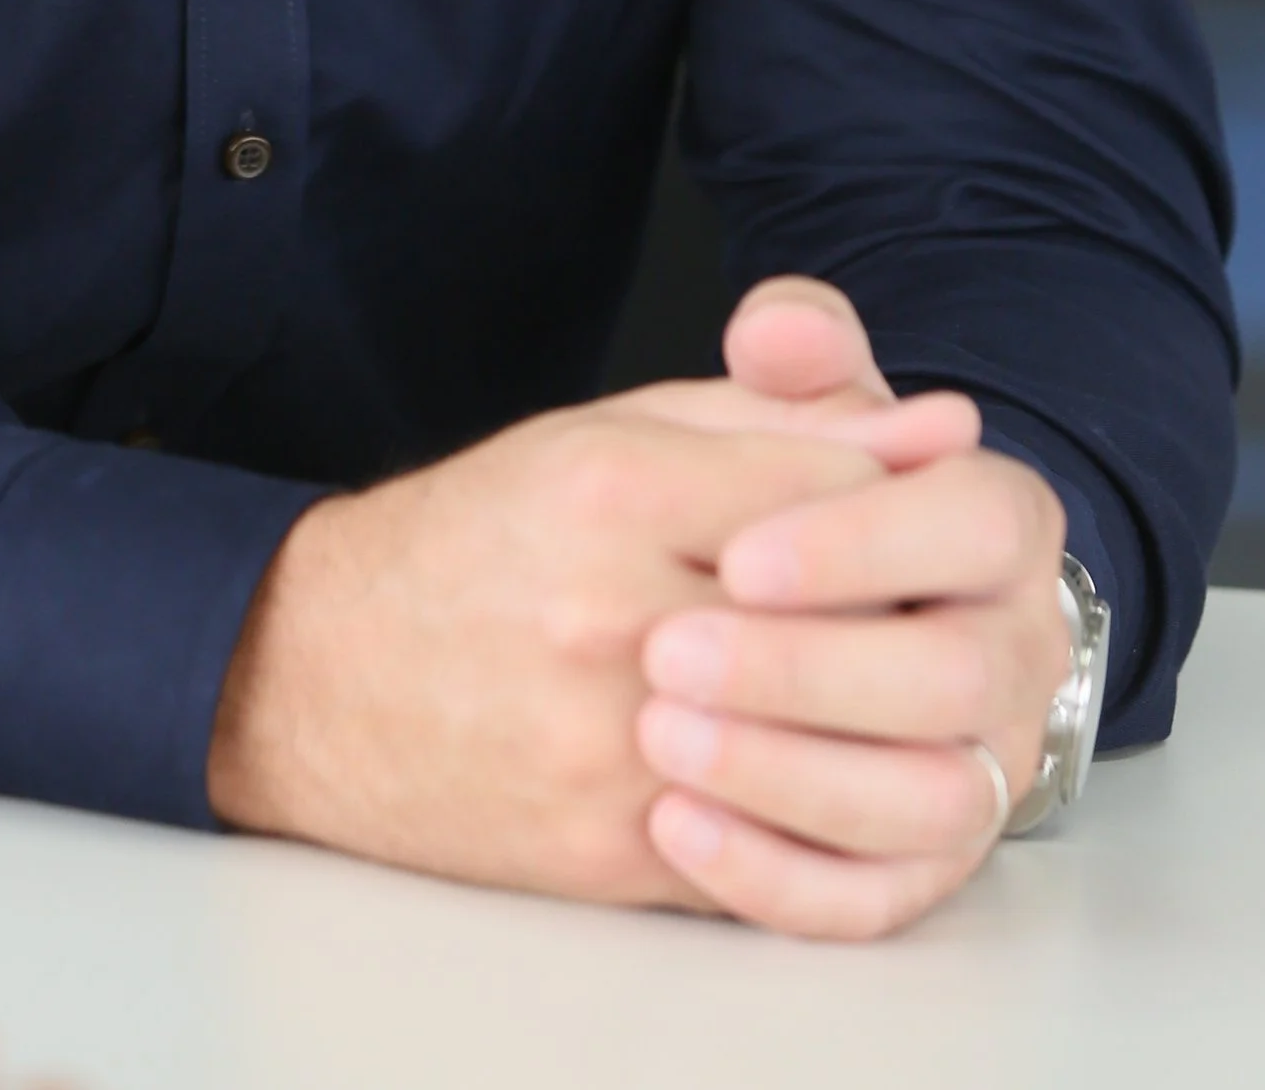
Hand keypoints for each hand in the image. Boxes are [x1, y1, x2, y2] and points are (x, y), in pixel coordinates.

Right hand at [206, 397, 884, 901]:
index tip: (914, 509)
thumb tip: (938, 425)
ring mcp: (608, 742)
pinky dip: (811, 807)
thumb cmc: (479, 537)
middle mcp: (609, 613)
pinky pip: (763, 841)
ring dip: (871, 721)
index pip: (831, 494)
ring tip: (888, 690)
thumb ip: (780, 418)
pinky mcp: (606, 846)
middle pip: (838, 621)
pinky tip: (818, 766)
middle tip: (932, 606)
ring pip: (813, 743)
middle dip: (902, 613)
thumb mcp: (616, 434)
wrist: (325, 674)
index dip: (897, 504)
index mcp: (612, 487)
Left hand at [631, 276, 1074, 937]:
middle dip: (808, 670)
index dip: (864, 542)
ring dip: (792, 778)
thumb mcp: (780, 414)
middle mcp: (1013, 651)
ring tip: (660, 737)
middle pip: (955, 678)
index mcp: (1001, 524)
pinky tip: (676, 826)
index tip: (740, 553)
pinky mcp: (915, 867)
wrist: (778, 608)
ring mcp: (976, 767)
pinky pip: (874, 902)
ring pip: (927, 804)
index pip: (978, 526)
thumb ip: (789, 363)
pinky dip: (778, 876)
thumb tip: (781, 331)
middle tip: (670, 651)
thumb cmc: (779, 504)